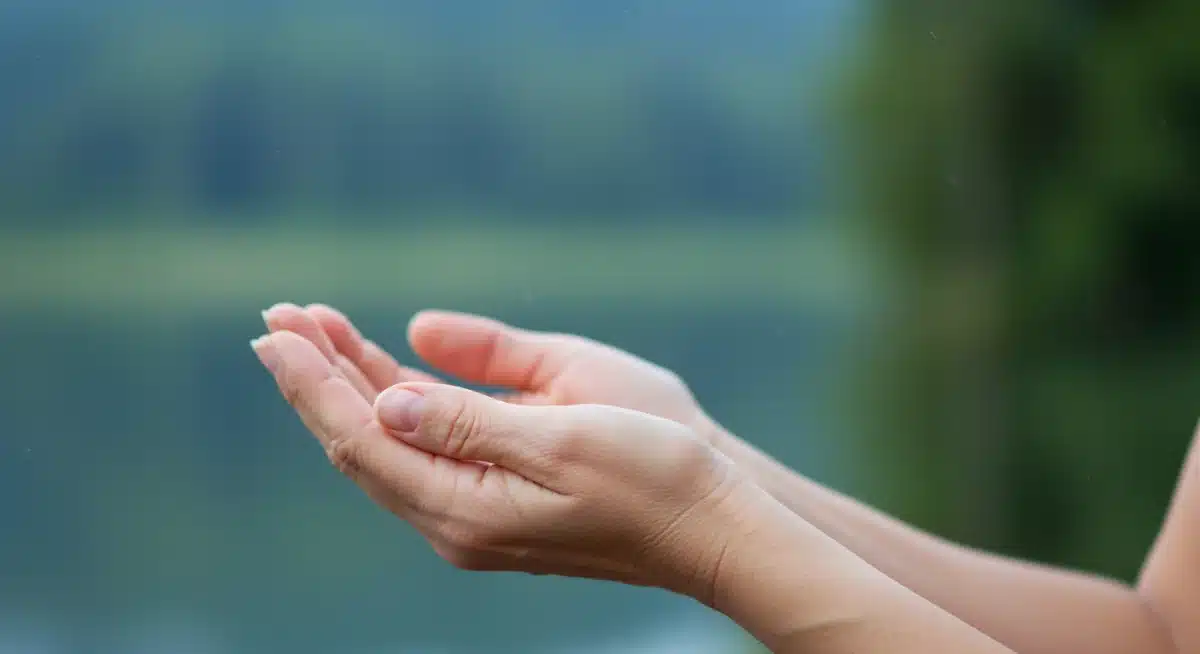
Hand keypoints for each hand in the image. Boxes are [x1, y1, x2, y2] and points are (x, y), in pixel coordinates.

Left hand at [250, 329, 747, 602]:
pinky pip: (426, 448)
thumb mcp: (563, 436)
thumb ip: (469, 418)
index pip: (362, 436)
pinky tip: (377, 373)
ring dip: (351, 386)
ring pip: (391, 444)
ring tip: (313, 332)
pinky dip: (394, 404)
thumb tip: (386, 399)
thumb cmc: (655, 473)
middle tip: (277, 318)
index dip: (315, 380)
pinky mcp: (498, 500)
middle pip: (362, 441)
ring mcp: (475, 513)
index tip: (276, 328)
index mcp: (465, 507)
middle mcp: (456, 519)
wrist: (715, 525)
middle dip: (318, 377)